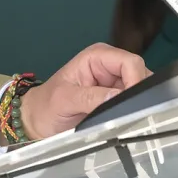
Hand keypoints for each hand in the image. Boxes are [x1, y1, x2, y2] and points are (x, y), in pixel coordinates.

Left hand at [16, 44, 151, 140]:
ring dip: (136, 103)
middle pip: (139, 74)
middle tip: (129, 114)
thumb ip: (91, 98)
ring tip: (125, 118)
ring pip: (140, 89)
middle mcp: (110, 65)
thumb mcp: (65, 100)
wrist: (37, 121)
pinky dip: (133, 110)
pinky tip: (125, 119)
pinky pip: (134, 101)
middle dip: (137, 94)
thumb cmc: (46, 106)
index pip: (130, 62)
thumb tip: (119, 97)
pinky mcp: (116, 97)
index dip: (136, 81)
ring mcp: (115, 82)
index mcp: (98, 56)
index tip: (132, 104)